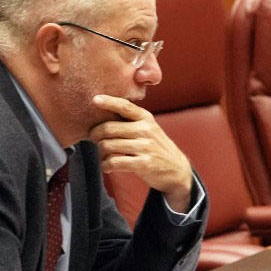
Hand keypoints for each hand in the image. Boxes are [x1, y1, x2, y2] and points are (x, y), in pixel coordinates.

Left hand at [89, 95, 193, 211]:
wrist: (176, 170)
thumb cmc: (155, 148)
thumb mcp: (149, 129)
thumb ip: (130, 121)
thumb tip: (101, 116)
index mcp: (146, 118)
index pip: (124, 106)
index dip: (108, 102)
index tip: (94, 100)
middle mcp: (146, 130)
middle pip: (108, 128)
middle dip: (95, 134)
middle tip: (94, 139)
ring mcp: (145, 147)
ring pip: (108, 145)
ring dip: (100, 153)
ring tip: (103, 156)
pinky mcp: (143, 164)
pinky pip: (114, 162)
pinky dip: (105, 165)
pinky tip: (107, 166)